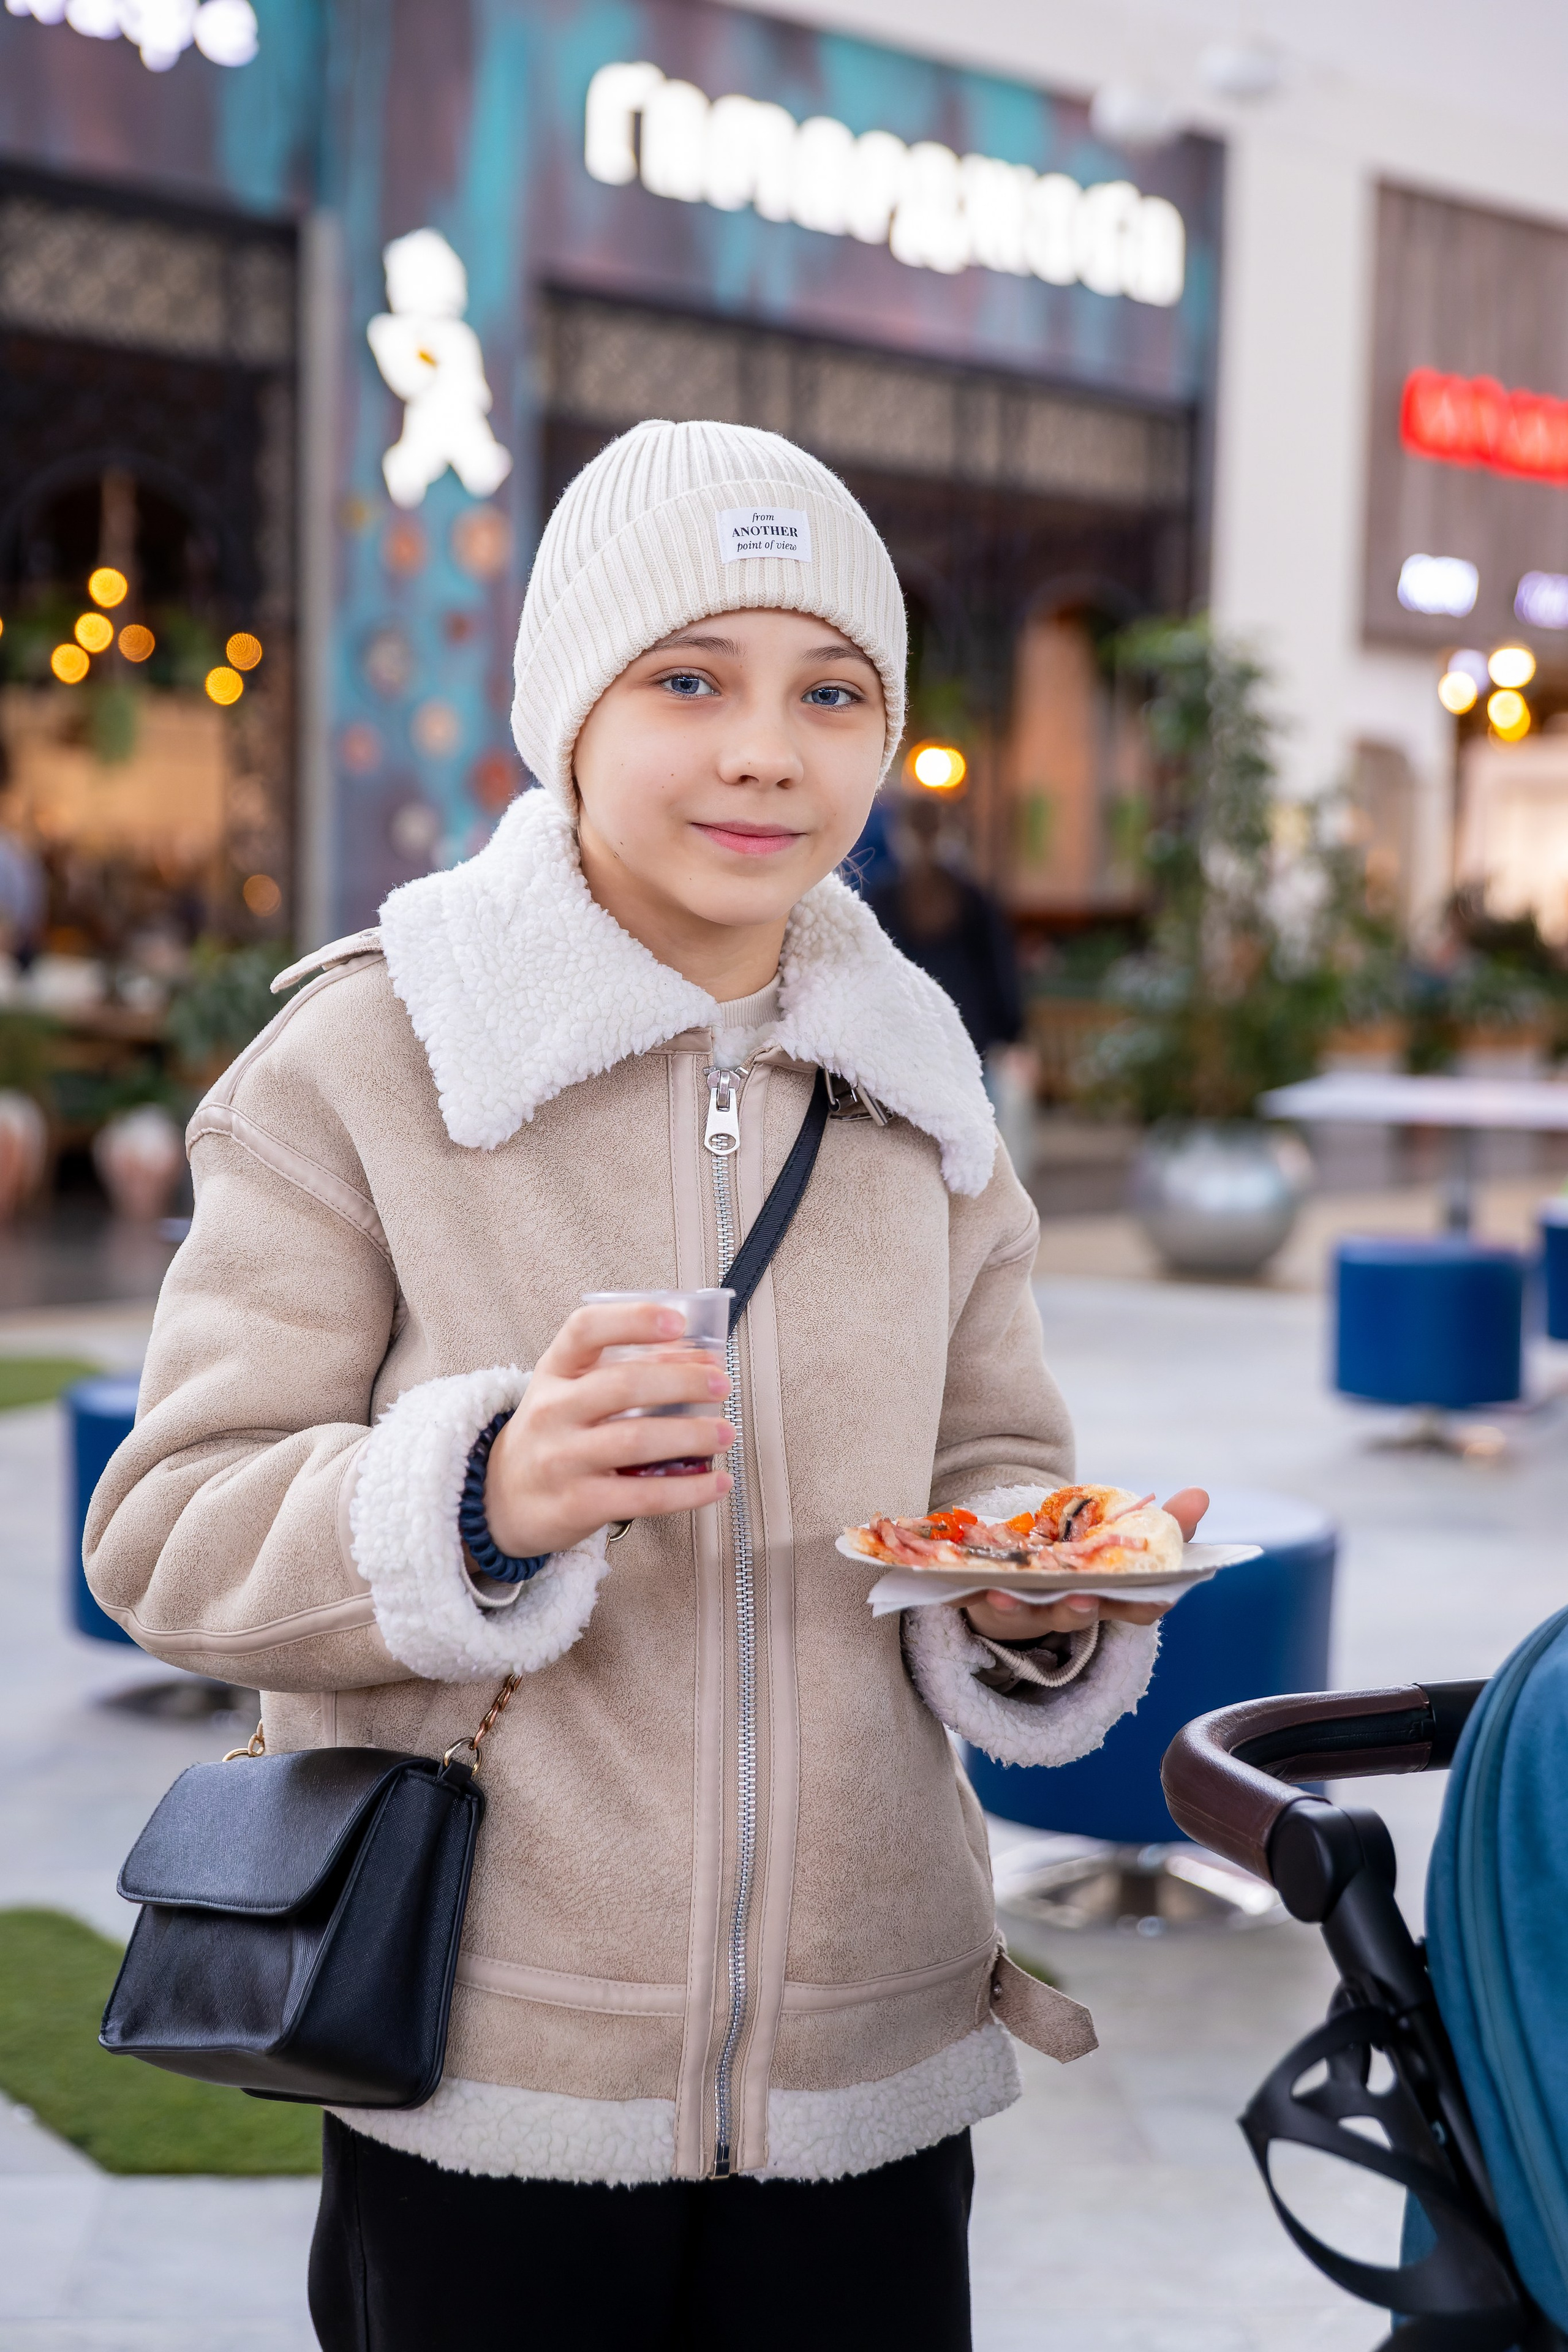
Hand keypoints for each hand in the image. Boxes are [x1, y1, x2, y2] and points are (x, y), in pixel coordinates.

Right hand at [482, 1302, 734, 1558]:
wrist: (503, 1499)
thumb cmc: (554, 1436)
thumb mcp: (572, 1392)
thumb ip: (627, 1370)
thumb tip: (700, 1359)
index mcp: (555, 1371)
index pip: (586, 1330)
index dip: (634, 1320)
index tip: (678, 1322)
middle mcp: (553, 1411)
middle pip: (624, 1386)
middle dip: (683, 1381)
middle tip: (721, 1384)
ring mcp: (562, 1459)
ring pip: (636, 1440)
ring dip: (692, 1435)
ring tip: (725, 1432)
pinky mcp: (578, 1504)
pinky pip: (642, 1496)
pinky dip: (688, 1490)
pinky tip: (716, 1482)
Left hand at [958, 1487, 1209, 1643]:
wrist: (1026, 1581)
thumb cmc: (1087, 1560)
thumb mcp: (1126, 1537)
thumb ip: (1164, 1523)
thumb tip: (1200, 1494)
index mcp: (1107, 1598)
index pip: (1134, 1607)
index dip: (1144, 1603)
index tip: (1157, 1598)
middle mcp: (1069, 1610)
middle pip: (1077, 1615)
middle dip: (1078, 1609)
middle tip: (1080, 1599)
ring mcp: (1027, 1610)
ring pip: (1022, 1614)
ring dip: (1016, 1607)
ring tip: (1006, 1593)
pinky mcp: (988, 1603)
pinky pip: (976, 1602)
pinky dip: (967, 1593)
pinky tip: (960, 1583)